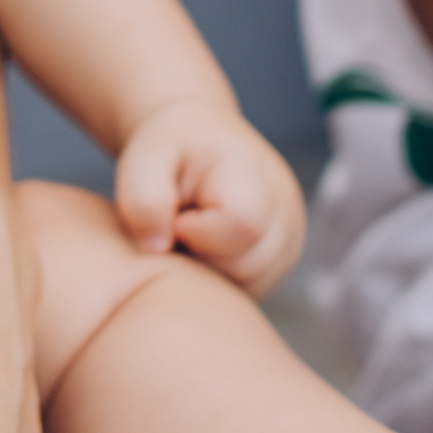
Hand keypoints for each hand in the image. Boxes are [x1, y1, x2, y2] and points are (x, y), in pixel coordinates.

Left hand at [111, 101, 305, 293]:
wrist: (197, 142)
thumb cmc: (171, 150)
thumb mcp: (144, 160)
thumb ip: (144, 199)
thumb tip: (157, 248)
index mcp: (256, 176)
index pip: (243, 225)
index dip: (197, 231)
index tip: (177, 213)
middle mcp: (285, 214)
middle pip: (246, 266)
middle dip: (201, 256)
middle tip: (178, 224)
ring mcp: (287, 243)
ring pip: (248, 285)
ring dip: (209, 269)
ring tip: (190, 233)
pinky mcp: (278, 264)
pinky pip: (248, 290)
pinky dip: (220, 277)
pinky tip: (203, 247)